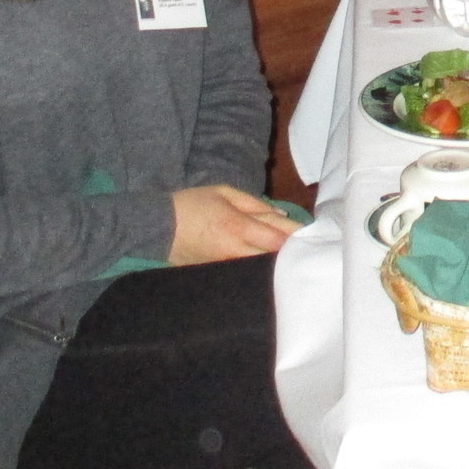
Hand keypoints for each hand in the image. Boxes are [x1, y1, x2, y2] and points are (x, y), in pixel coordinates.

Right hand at [169, 184, 301, 264]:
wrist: (156, 228)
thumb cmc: (192, 204)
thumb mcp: (224, 193)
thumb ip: (256, 204)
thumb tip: (282, 217)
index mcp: (237, 226)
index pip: (276, 238)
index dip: (296, 238)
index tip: (311, 237)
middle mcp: (234, 250)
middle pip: (272, 258)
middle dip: (290, 254)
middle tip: (307, 249)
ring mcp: (225, 266)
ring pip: (260, 269)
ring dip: (275, 264)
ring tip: (290, 258)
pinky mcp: (217, 275)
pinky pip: (244, 274)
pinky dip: (257, 269)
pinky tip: (267, 267)